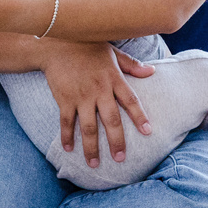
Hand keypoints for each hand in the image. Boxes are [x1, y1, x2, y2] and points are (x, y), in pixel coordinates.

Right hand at [42, 42, 154, 167]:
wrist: (56, 43)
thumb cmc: (86, 45)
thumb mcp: (112, 52)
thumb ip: (131, 65)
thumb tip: (151, 72)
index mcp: (113, 78)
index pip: (130, 100)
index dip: (139, 116)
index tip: (148, 132)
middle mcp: (98, 90)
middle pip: (111, 120)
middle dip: (116, 141)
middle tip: (120, 158)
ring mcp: (80, 96)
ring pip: (88, 127)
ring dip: (91, 147)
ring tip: (94, 164)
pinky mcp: (64, 99)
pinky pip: (66, 122)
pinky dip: (67, 136)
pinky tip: (69, 149)